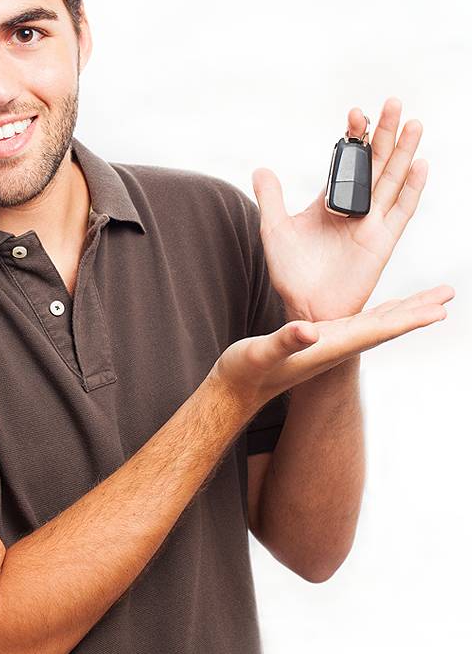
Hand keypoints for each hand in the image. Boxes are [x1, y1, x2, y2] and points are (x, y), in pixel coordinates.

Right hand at [205, 284, 453, 420]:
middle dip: (418, 311)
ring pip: (377, 324)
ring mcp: (330, 344)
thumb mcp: (258, 354)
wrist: (237, 389)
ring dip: (406, 310)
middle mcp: (335, 346)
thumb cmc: (246, 373)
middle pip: (386, 327)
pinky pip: (360, 322)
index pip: (376, 332)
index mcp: (327, 348)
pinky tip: (390, 307)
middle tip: (448, 295)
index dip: (407, 320)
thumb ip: (283, 342)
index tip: (438, 310)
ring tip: (432, 299)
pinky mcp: (321, 339)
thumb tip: (309, 331)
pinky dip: (382, 311)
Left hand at [252, 97, 426, 320]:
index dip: (352, 138)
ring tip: (412, 123)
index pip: (346, 162)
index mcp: (330, 202)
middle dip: (383, 134)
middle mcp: (354, 208)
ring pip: (392, 180)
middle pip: (374, 164)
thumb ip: (271, 199)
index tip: (354, 113)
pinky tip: (419, 164)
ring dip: (403, 152)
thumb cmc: (290, 272)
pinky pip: (401, 211)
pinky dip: (411, 188)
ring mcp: (371, 223)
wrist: (304, 306)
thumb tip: (261, 168)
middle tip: (392, 103)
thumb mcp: (275, 229)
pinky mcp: (382, 242)